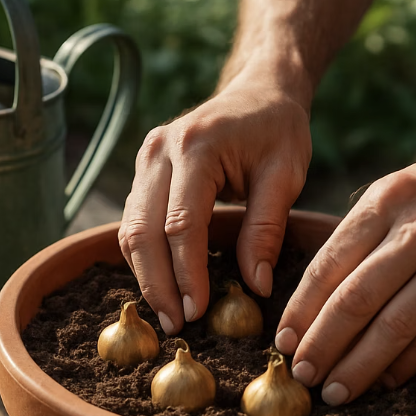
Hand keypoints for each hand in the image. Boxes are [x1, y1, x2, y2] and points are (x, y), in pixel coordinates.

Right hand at [119, 73, 311, 334]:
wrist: (259, 90)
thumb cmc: (278, 129)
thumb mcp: (285, 176)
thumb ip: (266, 229)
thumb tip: (254, 287)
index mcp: (196, 147)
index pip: (182, 224)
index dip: (187, 273)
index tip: (197, 312)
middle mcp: (159, 150)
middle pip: (143, 231)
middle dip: (157, 284)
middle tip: (175, 325)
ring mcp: (146, 158)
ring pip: (130, 229)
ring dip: (145, 275)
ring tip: (168, 314)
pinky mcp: (144, 169)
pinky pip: (134, 221)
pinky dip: (144, 256)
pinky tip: (162, 284)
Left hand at [274, 138, 415, 404]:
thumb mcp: (396, 191)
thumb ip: (355, 236)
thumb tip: (309, 300)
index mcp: (387, 200)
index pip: (330, 264)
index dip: (301, 309)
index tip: (283, 341)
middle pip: (358, 299)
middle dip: (323, 343)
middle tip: (302, 374)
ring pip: (397, 326)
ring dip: (360, 366)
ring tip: (335, 391)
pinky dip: (406, 365)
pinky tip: (383, 382)